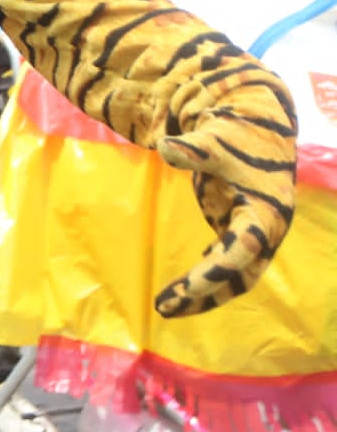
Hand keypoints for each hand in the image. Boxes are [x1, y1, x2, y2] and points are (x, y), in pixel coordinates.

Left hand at [151, 90, 297, 316]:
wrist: (257, 124)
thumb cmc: (236, 134)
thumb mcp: (215, 140)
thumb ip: (193, 149)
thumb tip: (167, 146)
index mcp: (264, 213)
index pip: (241, 251)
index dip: (216, 272)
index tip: (186, 288)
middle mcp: (266, 230)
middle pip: (240, 276)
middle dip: (205, 295)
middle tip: (165, 307)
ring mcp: (255, 232)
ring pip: (236, 276)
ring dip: (205, 293)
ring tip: (167, 306)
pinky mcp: (241, 228)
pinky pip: (228, 262)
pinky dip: (208, 276)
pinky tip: (184, 288)